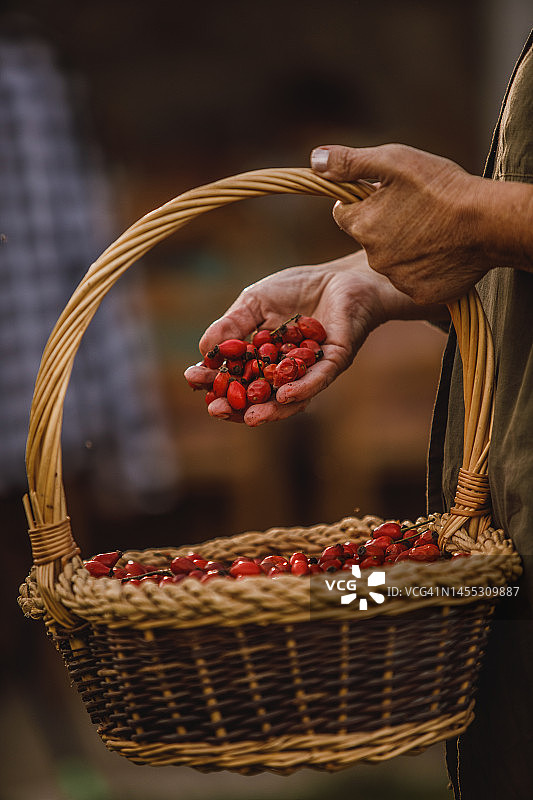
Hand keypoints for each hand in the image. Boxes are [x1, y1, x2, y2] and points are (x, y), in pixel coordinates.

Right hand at [184, 251, 442, 425]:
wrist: (344, 275)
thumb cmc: (299, 288)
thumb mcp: (255, 302)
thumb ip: (232, 324)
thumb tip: (204, 349)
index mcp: (264, 358)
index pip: (236, 376)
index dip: (215, 380)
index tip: (193, 379)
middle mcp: (287, 371)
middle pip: (259, 397)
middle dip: (236, 407)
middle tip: (214, 410)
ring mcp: (311, 370)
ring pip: (289, 399)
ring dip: (268, 410)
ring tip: (248, 418)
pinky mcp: (335, 361)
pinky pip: (317, 381)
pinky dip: (301, 391)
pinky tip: (283, 396)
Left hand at [311, 144, 491, 304]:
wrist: (487, 222)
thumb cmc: (440, 187)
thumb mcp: (393, 161)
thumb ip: (350, 162)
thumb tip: (315, 159)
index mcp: (360, 223)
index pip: (344, 214)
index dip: (362, 202)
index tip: (383, 195)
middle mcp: (372, 256)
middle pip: (369, 238)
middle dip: (384, 225)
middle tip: (416, 212)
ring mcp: (396, 278)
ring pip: (392, 261)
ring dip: (405, 248)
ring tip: (433, 231)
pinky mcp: (419, 293)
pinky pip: (415, 281)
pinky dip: (424, 269)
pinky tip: (442, 253)